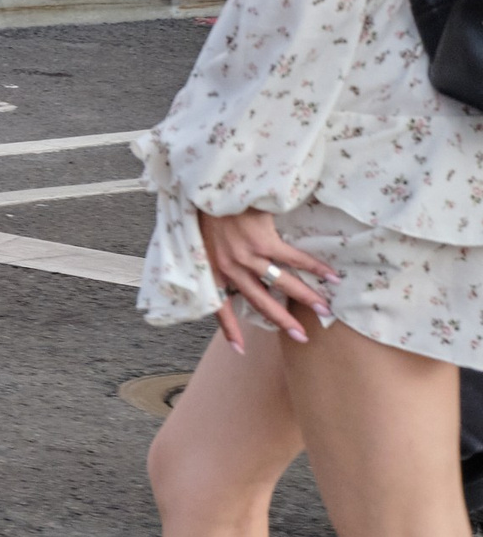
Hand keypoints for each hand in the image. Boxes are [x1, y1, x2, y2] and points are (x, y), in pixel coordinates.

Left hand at [196, 208, 336, 350]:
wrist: (211, 184)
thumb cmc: (208, 209)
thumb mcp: (204, 240)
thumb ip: (220, 259)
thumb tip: (241, 272)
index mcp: (211, 269)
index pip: (218, 307)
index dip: (230, 330)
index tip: (240, 351)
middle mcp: (229, 267)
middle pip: (260, 301)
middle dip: (283, 321)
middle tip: (302, 336)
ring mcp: (246, 255)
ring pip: (281, 283)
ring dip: (306, 297)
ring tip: (325, 308)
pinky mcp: (262, 240)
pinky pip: (294, 259)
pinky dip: (315, 268)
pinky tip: (331, 275)